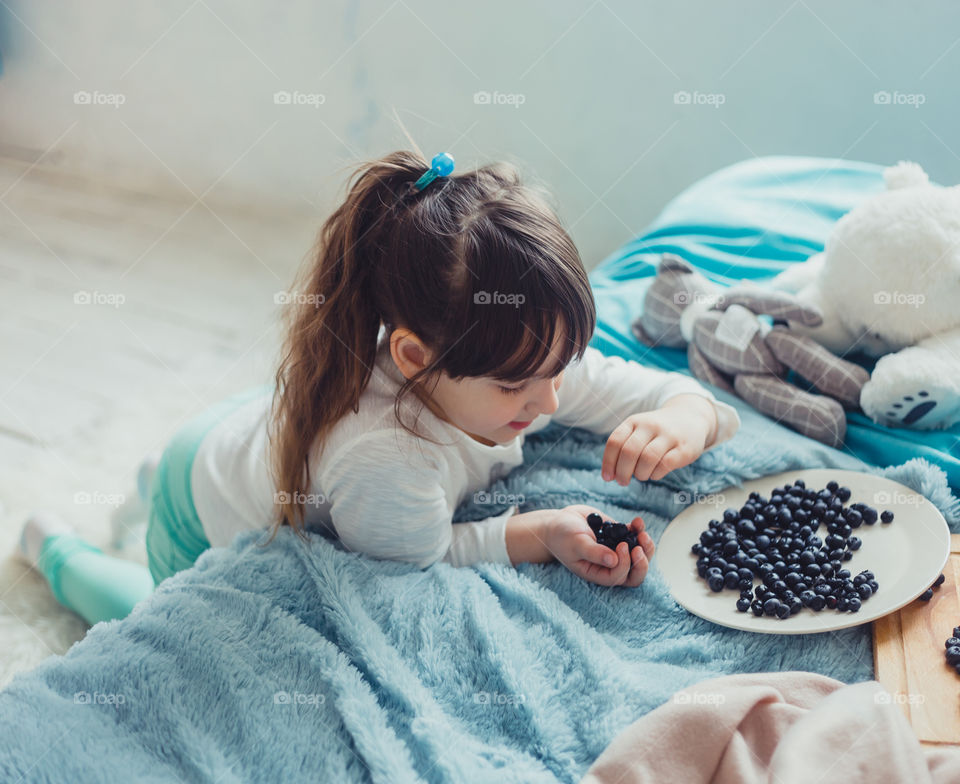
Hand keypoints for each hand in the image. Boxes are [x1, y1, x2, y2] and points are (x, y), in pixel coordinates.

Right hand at [543, 504, 654, 587]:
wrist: (558, 522)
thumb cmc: (562, 536)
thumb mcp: (575, 544)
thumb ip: (593, 552)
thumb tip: (614, 560)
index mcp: (598, 573)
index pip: (618, 576)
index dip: (626, 564)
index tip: (622, 545)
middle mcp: (609, 565)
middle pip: (634, 573)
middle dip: (642, 561)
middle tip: (640, 546)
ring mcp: (616, 551)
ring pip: (639, 556)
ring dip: (646, 546)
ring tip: (642, 531)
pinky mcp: (618, 536)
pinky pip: (635, 537)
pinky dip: (639, 530)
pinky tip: (637, 521)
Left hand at [601, 395, 716, 484]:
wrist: (690, 418)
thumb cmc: (656, 432)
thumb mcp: (638, 431)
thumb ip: (623, 448)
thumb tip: (610, 475)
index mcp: (635, 421)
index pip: (615, 441)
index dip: (608, 462)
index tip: (607, 477)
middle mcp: (650, 425)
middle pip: (629, 451)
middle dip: (622, 472)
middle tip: (623, 482)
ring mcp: (669, 436)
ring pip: (647, 458)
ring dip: (640, 474)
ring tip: (641, 476)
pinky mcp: (684, 449)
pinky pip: (665, 465)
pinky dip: (655, 474)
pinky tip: (654, 474)